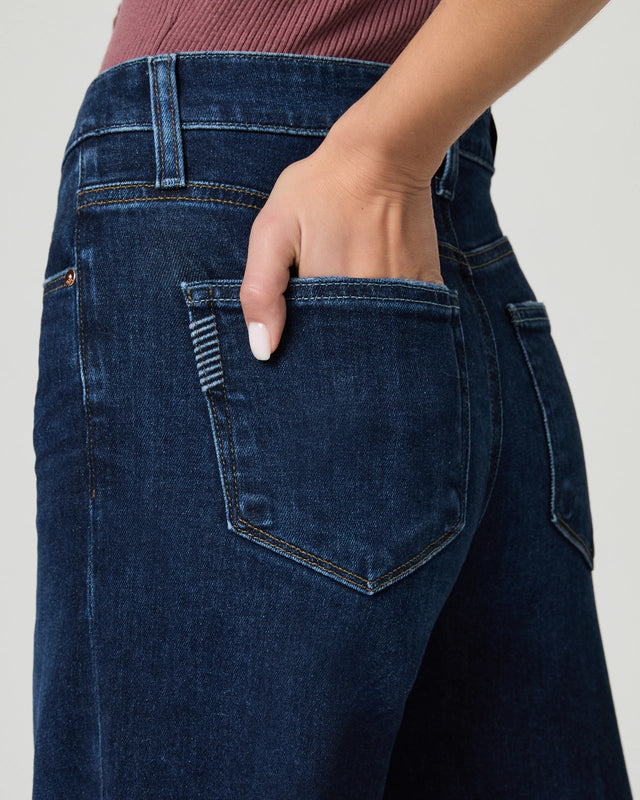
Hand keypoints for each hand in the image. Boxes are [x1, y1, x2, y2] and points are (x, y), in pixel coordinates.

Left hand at [239, 129, 442, 359]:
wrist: (383, 154)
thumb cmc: (320, 189)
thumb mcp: (272, 231)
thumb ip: (261, 292)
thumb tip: (263, 351)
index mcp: (327, 300)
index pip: (311, 352)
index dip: (300, 350)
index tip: (296, 330)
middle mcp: (370, 307)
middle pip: (348, 351)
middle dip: (333, 346)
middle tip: (326, 297)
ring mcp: (404, 298)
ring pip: (377, 338)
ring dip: (362, 332)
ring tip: (350, 291)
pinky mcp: (426, 285)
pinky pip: (409, 320)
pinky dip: (391, 316)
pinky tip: (376, 289)